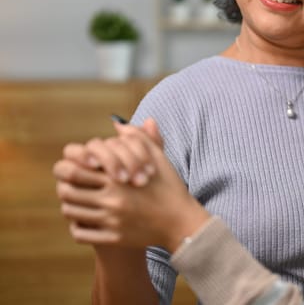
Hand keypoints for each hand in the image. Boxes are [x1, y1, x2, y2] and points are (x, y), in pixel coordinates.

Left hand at [54, 123, 209, 251]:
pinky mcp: (113, 238)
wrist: (181, 222)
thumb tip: (117, 123)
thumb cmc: (170, 187)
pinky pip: (79, 233)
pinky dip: (77, 225)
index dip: (68, 165)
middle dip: (64, 184)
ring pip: (70, 212)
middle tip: (69, 182)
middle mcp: (112, 199)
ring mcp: (111, 221)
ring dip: (69, 204)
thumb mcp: (158, 158)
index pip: (74, 169)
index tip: (76, 165)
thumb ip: (137, 138)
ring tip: (77, 200)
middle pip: (66, 190)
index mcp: (119, 178)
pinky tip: (84, 219)